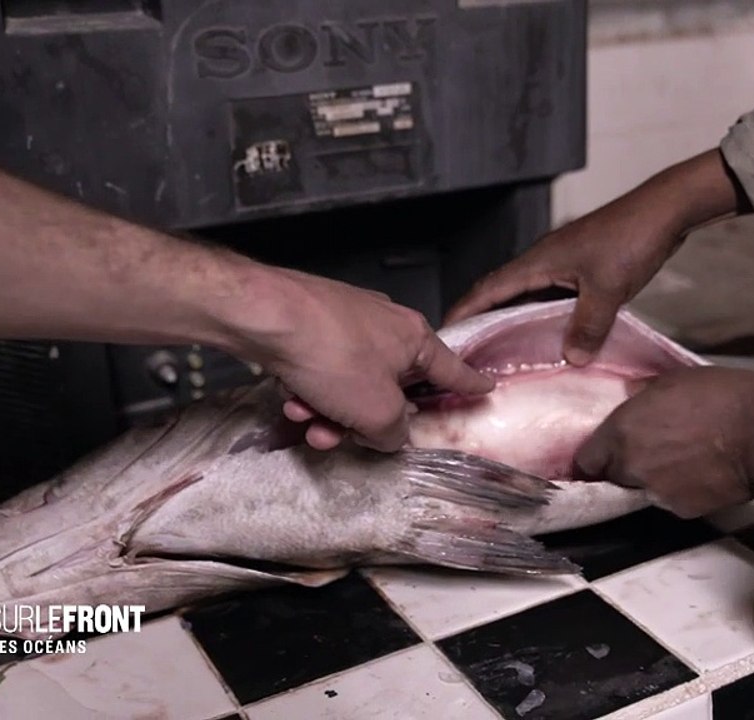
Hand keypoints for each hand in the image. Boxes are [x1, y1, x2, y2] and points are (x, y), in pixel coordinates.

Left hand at [226, 268, 493, 451]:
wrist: (265, 316)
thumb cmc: (333, 356)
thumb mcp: (376, 410)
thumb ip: (393, 432)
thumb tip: (389, 434)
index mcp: (415, 340)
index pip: (452, 370)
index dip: (470, 385)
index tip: (488, 388)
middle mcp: (386, 327)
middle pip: (389, 389)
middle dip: (362, 421)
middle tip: (341, 435)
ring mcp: (348, 324)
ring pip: (350, 386)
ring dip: (329, 412)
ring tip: (305, 417)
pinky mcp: (312, 327)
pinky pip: (322, 372)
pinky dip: (309, 391)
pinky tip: (290, 398)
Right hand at [445, 190, 682, 366]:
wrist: (664, 211)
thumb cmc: (631, 240)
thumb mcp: (606, 290)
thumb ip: (587, 326)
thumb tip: (572, 359)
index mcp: (538, 262)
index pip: (488, 290)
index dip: (464, 312)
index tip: (444, 335)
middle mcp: (544, 262)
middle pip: (503, 294)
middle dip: (484, 321)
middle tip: (472, 354)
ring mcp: (564, 264)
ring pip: (531, 298)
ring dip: (517, 322)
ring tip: (507, 354)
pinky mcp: (583, 269)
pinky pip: (555, 298)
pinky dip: (548, 319)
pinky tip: (555, 340)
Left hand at [574, 367, 753, 517]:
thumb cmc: (723, 395)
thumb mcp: (674, 379)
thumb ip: (642, 395)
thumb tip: (630, 397)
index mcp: (621, 432)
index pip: (586, 460)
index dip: (597, 457)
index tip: (608, 452)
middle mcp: (630, 467)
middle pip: (612, 478)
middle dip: (626, 467)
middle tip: (653, 449)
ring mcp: (656, 494)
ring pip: (642, 492)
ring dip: (654, 479)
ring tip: (683, 460)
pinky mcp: (683, 511)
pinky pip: (672, 502)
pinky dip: (681, 491)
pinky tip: (702, 473)